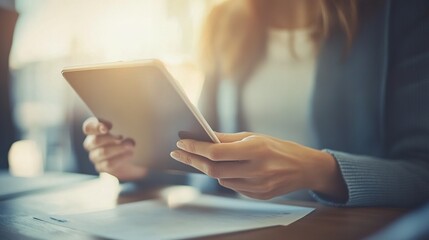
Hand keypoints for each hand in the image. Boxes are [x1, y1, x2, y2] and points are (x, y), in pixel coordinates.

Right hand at [82, 117, 146, 180]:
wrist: (130, 157)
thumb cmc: (125, 137)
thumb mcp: (125, 128)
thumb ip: (122, 123)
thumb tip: (129, 119)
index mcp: (94, 131)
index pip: (88, 127)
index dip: (96, 127)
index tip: (110, 127)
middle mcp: (92, 144)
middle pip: (94, 141)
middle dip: (110, 138)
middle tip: (122, 137)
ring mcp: (95, 157)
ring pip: (102, 153)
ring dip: (118, 148)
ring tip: (131, 145)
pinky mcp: (102, 168)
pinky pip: (109, 164)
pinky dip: (121, 158)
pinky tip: (130, 154)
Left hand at [170, 132, 347, 200]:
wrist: (305, 168)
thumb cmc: (278, 148)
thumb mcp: (255, 137)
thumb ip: (228, 138)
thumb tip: (203, 136)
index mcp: (256, 150)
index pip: (216, 152)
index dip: (195, 147)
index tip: (181, 143)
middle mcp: (257, 170)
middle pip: (214, 170)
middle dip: (193, 160)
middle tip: (179, 153)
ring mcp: (258, 186)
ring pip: (221, 180)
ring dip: (207, 169)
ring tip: (199, 158)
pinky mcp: (259, 195)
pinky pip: (233, 187)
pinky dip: (224, 177)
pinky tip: (223, 169)